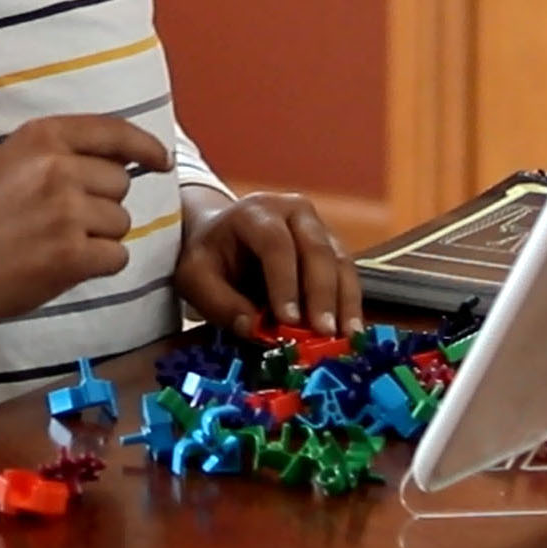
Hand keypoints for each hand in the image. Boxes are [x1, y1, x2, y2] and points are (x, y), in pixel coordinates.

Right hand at [0, 115, 170, 322]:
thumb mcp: (15, 158)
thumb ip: (62, 153)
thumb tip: (122, 164)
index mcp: (44, 136)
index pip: (115, 133)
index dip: (145, 147)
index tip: (160, 160)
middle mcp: (60, 167)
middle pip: (121, 184)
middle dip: (103, 202)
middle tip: (64, 219)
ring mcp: (67, 211)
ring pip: (121, 222)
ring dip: (99, 236)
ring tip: (58, 242)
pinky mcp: (71, 253)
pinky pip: (116, 256)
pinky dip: (98, 264)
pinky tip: (67, 264)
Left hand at [174, 190, 363, 340]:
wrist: (220, 235)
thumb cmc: (208, 256)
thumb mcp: (196, 277)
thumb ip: (220, 302)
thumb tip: (253, 329)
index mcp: (255, 211)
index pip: (275, 244)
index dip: (284, 282)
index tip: (289, 320)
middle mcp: (293, 211)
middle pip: (315, 249)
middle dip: (321, 294)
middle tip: (323, 333)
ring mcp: (317, 225)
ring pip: (339, 260)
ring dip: (344, 300)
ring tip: (345, 337)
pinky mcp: (330, 245)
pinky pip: (346, 272)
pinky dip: (350, 302)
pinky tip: (350, 331)